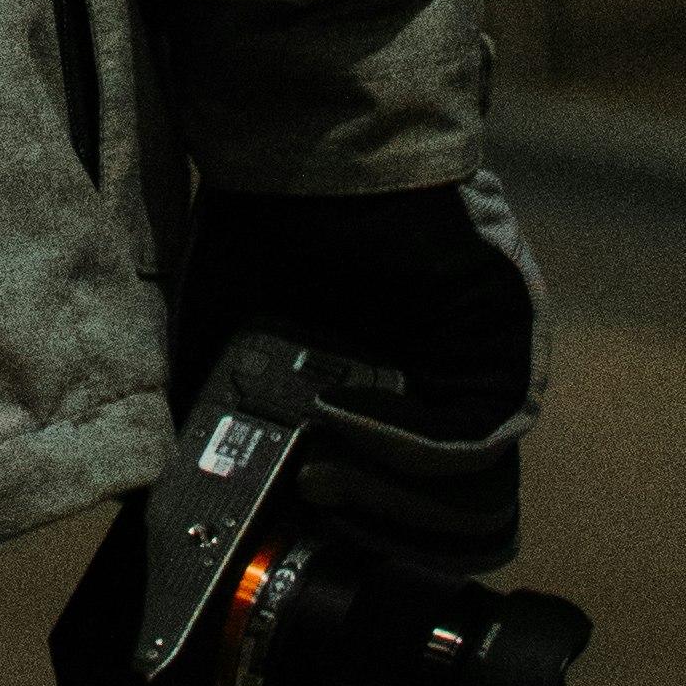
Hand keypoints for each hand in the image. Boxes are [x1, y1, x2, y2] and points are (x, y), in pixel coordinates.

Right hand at [178, 168, 545, 565]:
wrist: (304, 142)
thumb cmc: (268, 232)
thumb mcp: (233, 341)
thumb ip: (229, 420)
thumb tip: (184, 505)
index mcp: (405, 398)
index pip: (415, 512)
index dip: (364, 540)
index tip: (299, 543)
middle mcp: (458, 393)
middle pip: (457, 524)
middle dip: (378, 535)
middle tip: (310, 524)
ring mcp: (491, 375)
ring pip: (474, 498)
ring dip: (389, 502)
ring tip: (318, 481)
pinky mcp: (501, 350)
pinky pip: (470, 440)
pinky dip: (402, 449)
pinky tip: (338, 422)